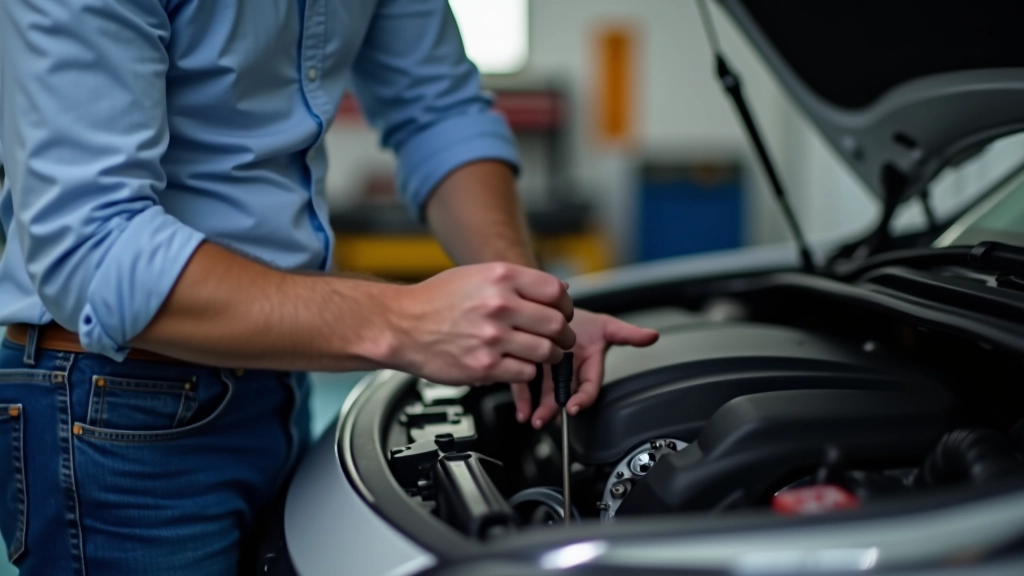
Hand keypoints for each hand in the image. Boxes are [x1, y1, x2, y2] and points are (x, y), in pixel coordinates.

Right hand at [388, 262, 575, 384]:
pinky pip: (525, 373)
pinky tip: (516, 365)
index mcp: (500, 277)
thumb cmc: (434, 301)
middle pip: (557, 323)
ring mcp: (493, 337)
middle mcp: (499, 305)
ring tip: (541, 355)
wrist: (400, 325)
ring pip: (546, 351)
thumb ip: (516, 282)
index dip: (565, 305)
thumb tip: (557, 290)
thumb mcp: (476, 275)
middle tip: (559, 340)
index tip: (562, 313)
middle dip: (563, 335)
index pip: (555, 291)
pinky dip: (527, 372)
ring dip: (550, 357)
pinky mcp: (485, 366)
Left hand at [510, 309, 658, 427]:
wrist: (559, 311)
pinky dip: (522, 398)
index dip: (583, 398)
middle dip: (554, 409)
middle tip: (545, 419)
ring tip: (532, 418)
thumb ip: (628, 334)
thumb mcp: (606, 325)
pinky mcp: (530, 367)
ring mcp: (549, 372)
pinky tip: (522, 409)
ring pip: (544, 393)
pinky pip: (525, 385)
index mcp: (587, 366)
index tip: (575, 406)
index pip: (589, 386)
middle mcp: (569, 372)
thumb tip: (652, 336)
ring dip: (538, 408)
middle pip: (563, 394)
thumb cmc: (583, 322)